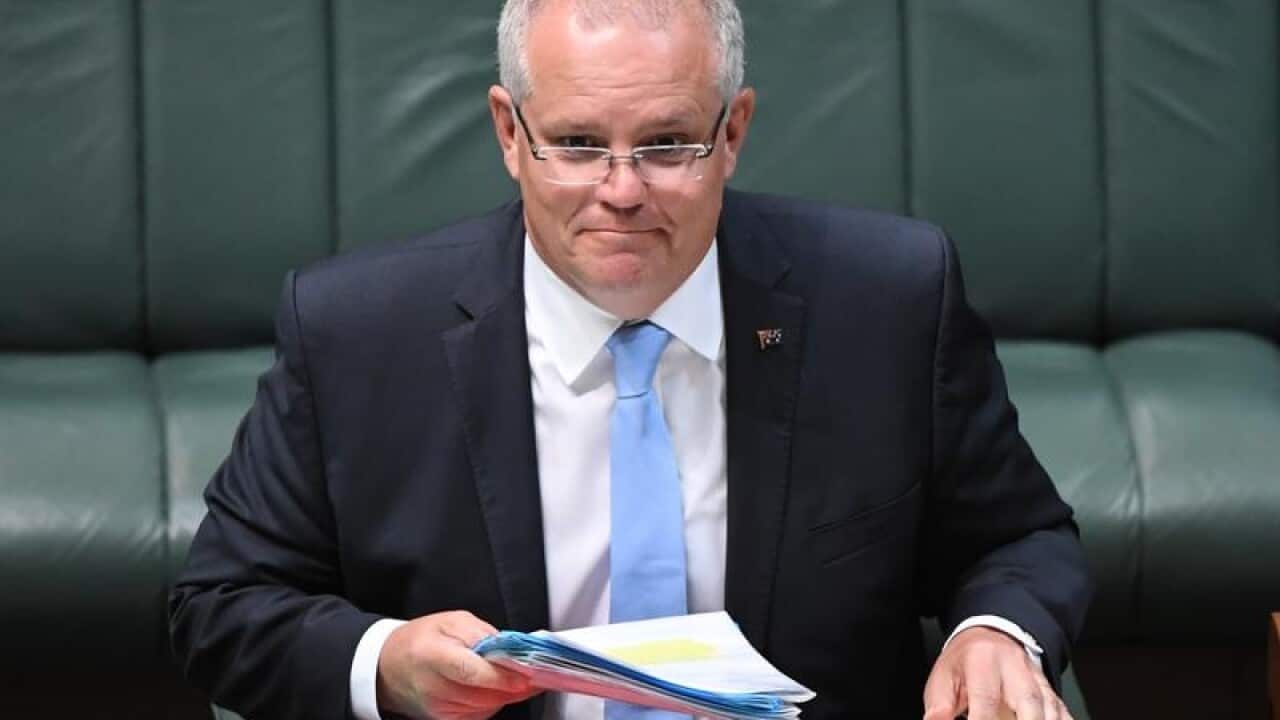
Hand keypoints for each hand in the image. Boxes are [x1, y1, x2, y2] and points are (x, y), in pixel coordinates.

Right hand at [376, 610, 538, 719]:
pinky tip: (497, 687)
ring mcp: (439, 708)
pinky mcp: (446, 719)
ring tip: (518, 676)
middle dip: (514, 686)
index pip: (472, 672)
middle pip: (484, 694)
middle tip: (537, 673)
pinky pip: (481, 714)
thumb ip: (482, 634)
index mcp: (433, 655)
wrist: (390, 666)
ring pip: (487, 707)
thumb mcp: (451, 622)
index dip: (503, 677)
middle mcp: (434, 687)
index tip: (527, 675)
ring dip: (507, 694)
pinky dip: (495, 701)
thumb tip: (511, 649)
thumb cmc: (421, 640)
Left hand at [922, 627, 1071, 719]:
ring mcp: (1038, 680)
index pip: (986, 699)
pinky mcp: (1051, 693)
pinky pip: (1064, 712)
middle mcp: (1016, 668)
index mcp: (983, 660)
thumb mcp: (943, 677)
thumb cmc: (965, 662)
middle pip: (1029, 702)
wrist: (991, 637)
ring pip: (1050, 708)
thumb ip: (939, 706)